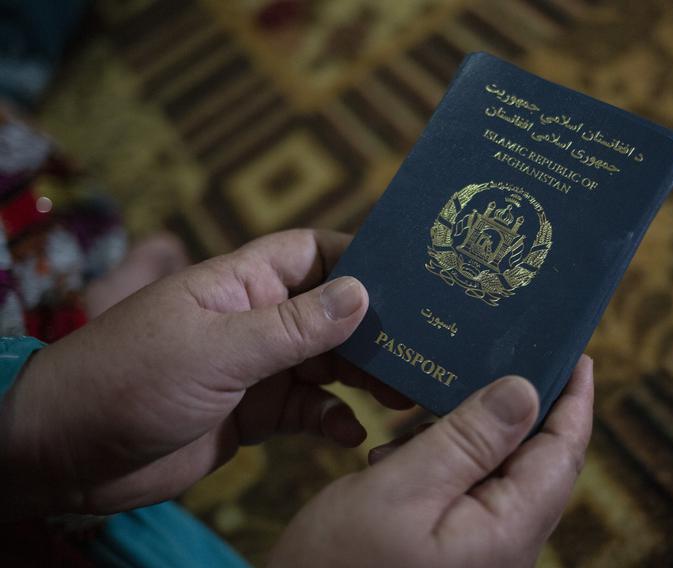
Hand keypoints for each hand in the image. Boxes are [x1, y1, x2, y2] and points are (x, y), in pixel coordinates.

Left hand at [0, 229, 410, 516]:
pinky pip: (308, 409)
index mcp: (242, 283)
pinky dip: (333, 419)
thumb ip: (292, 327)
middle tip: (424, 346)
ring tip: (404, 391)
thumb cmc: (129, 380)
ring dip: (364, 376)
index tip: (414, 276)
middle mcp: (256, 319)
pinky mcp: (255, 413)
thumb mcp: (216, 349)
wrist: (69, 454)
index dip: (361, 258)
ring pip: (327, 363)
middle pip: (332, 312)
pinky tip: (353, 433)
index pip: (314, 253)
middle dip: (376, 328)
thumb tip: (363, 294)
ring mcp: (257, 367)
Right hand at [269, 356, 593, 567]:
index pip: (563, 452)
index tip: (576, 354)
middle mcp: (506, 546)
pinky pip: (470, 495)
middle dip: (528, 407)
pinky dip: (448, 462)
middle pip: (537, 462)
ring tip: (444, 397)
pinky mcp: (454, 556)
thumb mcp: (400, 491)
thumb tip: (524, 392)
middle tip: (512, 353)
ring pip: (500, 476)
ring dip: (477, 433)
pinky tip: (406, 451)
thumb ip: (465, 441)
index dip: (574, 400)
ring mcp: (481, 554)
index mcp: (507, 530)